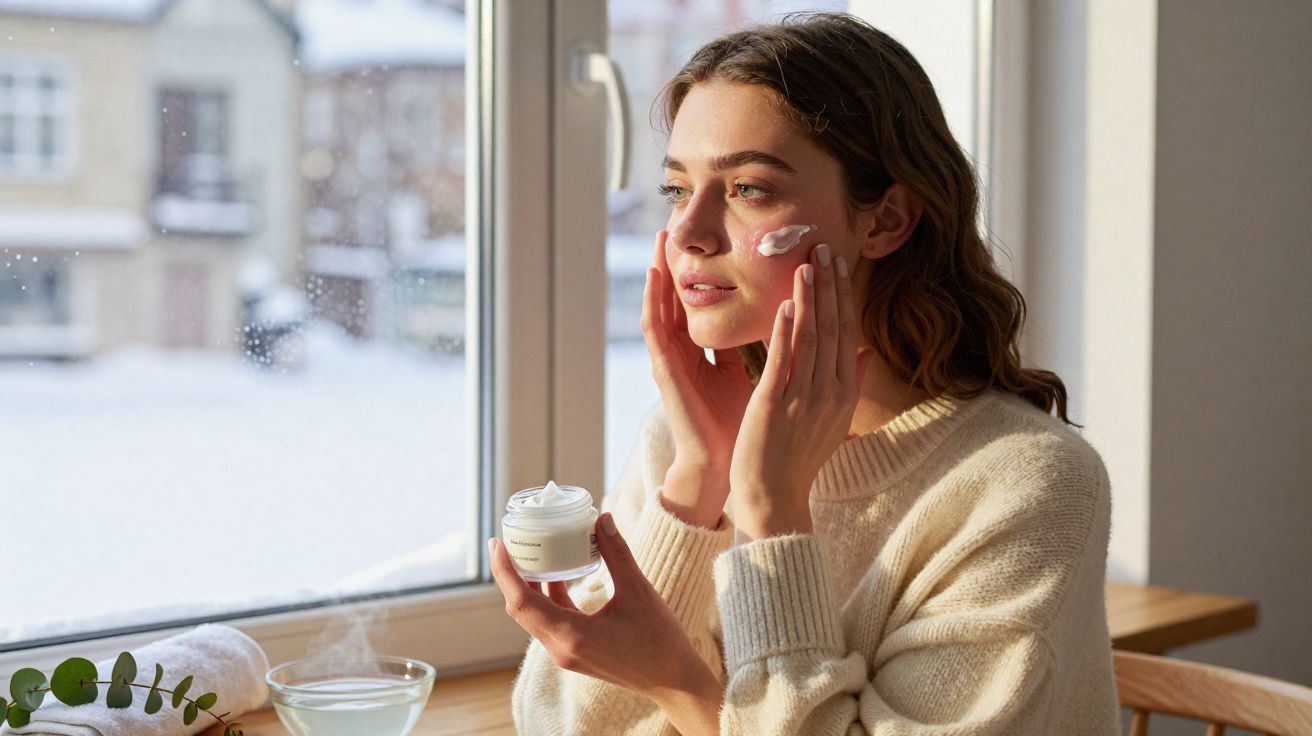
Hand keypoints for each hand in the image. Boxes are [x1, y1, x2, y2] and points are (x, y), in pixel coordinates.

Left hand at [490, 515, 721, 720]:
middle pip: (521, 609)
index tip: (497, 543)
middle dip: (510, 575)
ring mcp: (567, 654)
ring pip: (534, 617)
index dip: (505, 571)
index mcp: (572, 635)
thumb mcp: (638, 590)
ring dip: (528, 587)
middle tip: (507, 542)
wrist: (674, 680)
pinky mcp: (575, 653)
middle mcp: (562, 649)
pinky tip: (557, 575)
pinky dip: (547, 598)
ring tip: (528, 554)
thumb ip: (617, 554)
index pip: (522, 601)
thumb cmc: (659, 639)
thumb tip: (601, 518)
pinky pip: (551, 622)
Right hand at [642, 230, 752, 521]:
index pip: (706, 302)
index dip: (709, 271)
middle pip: (680, 296)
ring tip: (661, 237)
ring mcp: (673, 360)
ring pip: (662, 304)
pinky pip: (656, 329)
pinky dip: (653, 300)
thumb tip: (802, 325)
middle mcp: (688, 351)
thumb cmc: (746, 424)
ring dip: (660, 271)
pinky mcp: (666, 371)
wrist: (729, 464)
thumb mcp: (766, 375)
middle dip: (680, 261)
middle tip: (680, 222)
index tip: (718, 239)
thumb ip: (776, 349)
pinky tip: (654, 275)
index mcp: (710, 352)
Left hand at [728, 244, 871, 538]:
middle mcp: (830, 392)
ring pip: (811, 337)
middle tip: (824, 247)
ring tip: (806, 264)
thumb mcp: (833, 418)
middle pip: (834, 328)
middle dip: (830, 285)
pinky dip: (785, 332)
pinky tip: (785, 304)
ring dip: (810, 298)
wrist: (775, 496)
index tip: (838, 263)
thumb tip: (864, 351)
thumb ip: (848, 381)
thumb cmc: (798, 456)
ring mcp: (803, 398)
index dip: (843, 295)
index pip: (847, 332)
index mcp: (844, 392)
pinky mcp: (774, 405)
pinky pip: (783, 361)